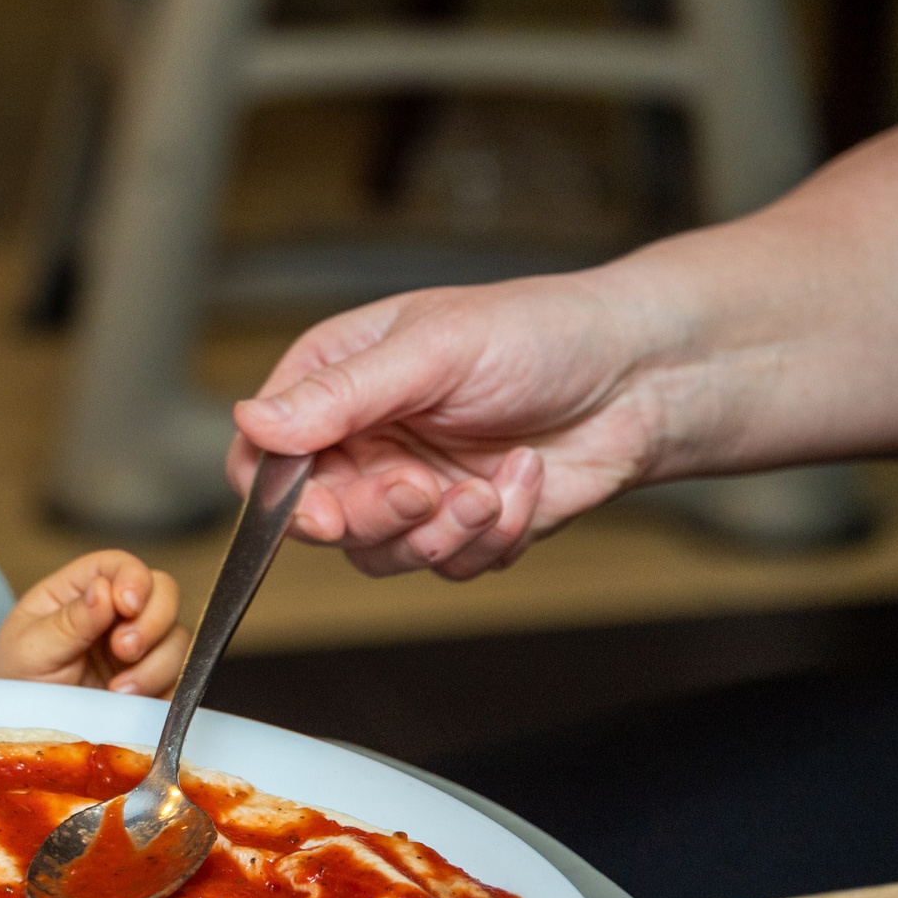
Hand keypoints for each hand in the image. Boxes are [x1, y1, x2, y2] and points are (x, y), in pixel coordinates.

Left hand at [0, 550, 188, 695]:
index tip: (127, 605)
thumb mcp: (30, 650)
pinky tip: (129, 702)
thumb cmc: (13, 685)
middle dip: (152, 620)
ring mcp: (135, 651)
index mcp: (77, 593)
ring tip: (119, 689)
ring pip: (176, 637)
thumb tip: (104, 589)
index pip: (119, 566)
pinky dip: (162, 689)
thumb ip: (69, 621)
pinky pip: (178, 679)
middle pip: (162, 593)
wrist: (18, 739)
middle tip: (123, 649)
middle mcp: (113, 615)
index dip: (133, 578)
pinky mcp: (150, 686)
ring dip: (156, 662)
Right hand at [226, 275, 672, 578]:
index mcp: (337, 382)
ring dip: (438, 532)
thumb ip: (341, 394)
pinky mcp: (464, 525)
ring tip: (487, 489)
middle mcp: (365, 440)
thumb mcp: (434, 350)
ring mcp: (412, 487)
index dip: (280, 496)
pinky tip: (524, 482)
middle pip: (317, 519)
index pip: (265, 456)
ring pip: (381, 554)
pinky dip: (491, 536)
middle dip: (375, 515)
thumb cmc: (542, 333)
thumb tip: (254, 420)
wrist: (642, 375)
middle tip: (420, 490)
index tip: (322, 509)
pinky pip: (449, 564)